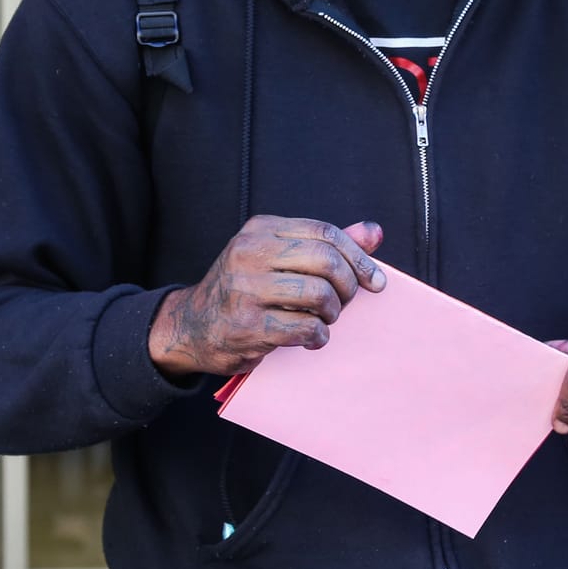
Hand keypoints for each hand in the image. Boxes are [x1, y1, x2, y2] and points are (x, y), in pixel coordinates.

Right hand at [148, 217, 386, 378]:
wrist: (193, 326)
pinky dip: (318, 336)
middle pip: (327, 261)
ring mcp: (246, 289)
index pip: (325, 232)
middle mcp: (250, 253)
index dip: (359, 257)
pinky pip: (306, 327)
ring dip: (332, 313)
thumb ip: (325, 245)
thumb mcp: (278, 257)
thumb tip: (374, 232)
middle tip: (343, 302)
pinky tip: (310, 338)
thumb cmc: (245, 290)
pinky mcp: (248, 325)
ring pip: (320, 294)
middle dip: (348, 287)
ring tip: (323, 320)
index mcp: (261, 230)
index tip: (374, 281)